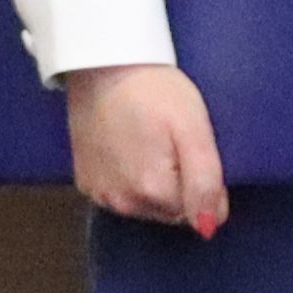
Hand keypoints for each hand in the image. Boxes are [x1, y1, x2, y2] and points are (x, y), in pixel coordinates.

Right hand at [60, 62, 225, 232]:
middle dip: (176, 184)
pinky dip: (126, 177)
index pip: (196, 211)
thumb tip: (208, 227)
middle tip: (169, 142)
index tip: (189, 148)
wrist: (103, 65)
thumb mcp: (194, 130)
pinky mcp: (84, 182)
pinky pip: (119, 194)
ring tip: (146, 142)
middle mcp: (121, 202)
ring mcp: (98, 193)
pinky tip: (125, 147)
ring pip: (143, 205)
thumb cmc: (154, 91)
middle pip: (168, 211)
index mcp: (152, 191)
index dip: (201, 182)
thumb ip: (205, 183)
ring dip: (151, 183)